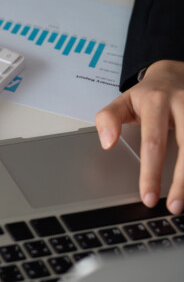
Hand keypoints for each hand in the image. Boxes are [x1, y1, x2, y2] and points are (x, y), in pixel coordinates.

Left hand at [95, 60, 183, 213]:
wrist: (173, 74)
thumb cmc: (146, 96)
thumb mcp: (121, 101)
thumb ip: (108, 119)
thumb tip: (106, 143)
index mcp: (154, 101)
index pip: (152, 142)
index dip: (151, 172)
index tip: (148, 196)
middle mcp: (182, 104)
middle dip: (181, 181)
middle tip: (173, 207)